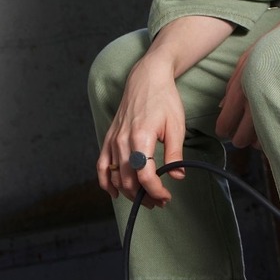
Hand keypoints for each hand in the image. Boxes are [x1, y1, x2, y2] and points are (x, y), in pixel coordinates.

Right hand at [97, 49, 186, 208]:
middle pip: (128, 180)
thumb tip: (177, 176)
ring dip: (128, 192)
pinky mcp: (109, 137)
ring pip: (115, 176)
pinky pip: (101, 165)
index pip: (145, 176)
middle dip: (144, 196)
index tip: (167, 197)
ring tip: (144, 199)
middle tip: (159, 202)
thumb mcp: (176, 126)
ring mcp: (113, 139)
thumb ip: (175, 153)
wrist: (147, 78)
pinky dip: (105, 181)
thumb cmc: (164, 99)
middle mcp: (123, 141)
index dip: (156, 191)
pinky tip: (114, 192)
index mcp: (141, 138)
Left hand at [215, 12, 279, 150]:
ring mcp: (273, 110)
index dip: (224, 130)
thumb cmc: (270, 50)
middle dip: (241, 138)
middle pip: (241, 138)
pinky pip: (277, 134)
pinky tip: (274, 128)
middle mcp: (255, 104)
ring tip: (261, 130)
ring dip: (258, 139)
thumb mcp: (245, 61)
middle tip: (244, 134)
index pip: (225, 123)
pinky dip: (274, 135)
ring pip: (259, 141)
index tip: (226, 131)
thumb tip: (221, 107)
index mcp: (240, 92)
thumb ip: (231, 85)